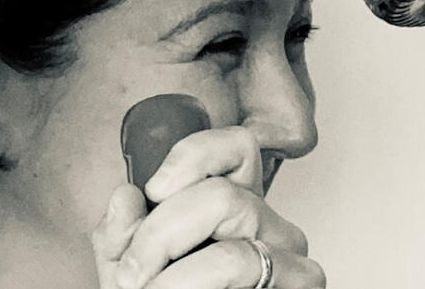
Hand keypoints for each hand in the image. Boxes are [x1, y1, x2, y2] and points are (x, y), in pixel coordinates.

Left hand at [91, 126, 325, 288]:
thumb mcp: (129, 275)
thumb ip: (120, 237)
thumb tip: (126, 197)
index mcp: (234, 210)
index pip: (237, 148)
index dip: (195, 153)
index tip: (154, 187)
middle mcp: (271, 227)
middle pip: (223, 194)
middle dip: (160, 233)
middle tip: (134, 275)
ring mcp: (292, 261)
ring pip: (234, 234)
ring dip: (173, 275)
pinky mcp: (304, 288)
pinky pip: (238, 265)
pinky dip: (188, 286)